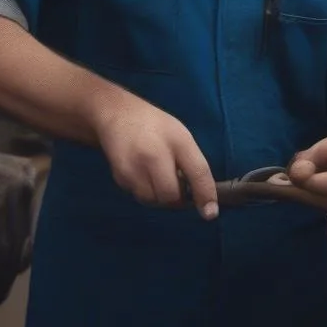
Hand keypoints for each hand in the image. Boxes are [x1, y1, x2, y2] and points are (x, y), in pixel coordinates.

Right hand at [94, 98, 218, 219]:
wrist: (116, 114)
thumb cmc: (154, 124)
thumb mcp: (180, 135)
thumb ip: (192, 163)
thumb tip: (200, 197)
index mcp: (177, 140)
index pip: (198, 172)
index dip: (206, 195)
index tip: (210, 213)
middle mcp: (155, 155)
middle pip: (171, 195)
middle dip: (177, 196)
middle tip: (174, 182)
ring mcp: (135, 168)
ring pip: (154, 201)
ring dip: (160, 196)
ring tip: (156, 175)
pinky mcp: (120, 177)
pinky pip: (139, 196)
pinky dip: (145, 191)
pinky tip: (141, 172)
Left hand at [285, 132, 326, 216]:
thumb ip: (308, 159)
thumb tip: (292, 175)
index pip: (309, 184)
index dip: (299, 171)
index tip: (301, 159)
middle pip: (305, 196)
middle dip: (297, 180)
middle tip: (302, 162)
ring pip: (307, 201)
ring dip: (302, 186)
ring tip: (313, 168)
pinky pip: (315, 203)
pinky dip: (309, 191)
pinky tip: (316, 178)